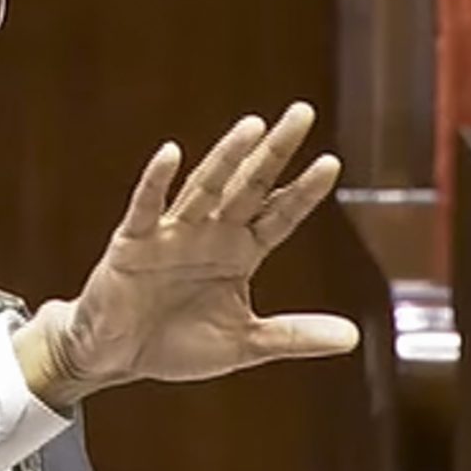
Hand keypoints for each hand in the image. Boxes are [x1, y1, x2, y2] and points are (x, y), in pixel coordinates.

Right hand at [16, 102, 358, 407]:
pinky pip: (147, 208)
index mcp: (240, 253)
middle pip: (250, 186)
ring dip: (227, 158)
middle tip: (302, 113)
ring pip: (205, 188)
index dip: (304, 191)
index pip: (280, 215)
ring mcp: (172, 234)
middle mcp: (211, 233)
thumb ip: (294, 335)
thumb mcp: (245, 344)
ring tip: (252, 127)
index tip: (332, 162)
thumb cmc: (178, 343)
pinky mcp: (133, 243)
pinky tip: (170, 153)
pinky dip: (157, 182)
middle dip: (275, 151)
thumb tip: (353, 337)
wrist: (117, 357)